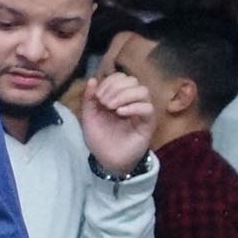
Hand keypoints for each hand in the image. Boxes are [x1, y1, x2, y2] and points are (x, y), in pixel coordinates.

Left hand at [78, 56, 155, 177]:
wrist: (108, 160)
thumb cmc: (99, 139)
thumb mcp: (89, 117)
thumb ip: (89, 99)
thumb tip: (92, 80)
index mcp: (117, 97)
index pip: (120, 77)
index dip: (109, 82)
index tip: (97, 96)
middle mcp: (131, 101)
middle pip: (132, 80)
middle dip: (115, 88)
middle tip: (104, 103)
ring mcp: (141, 111)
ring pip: (143, 91)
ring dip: (124, 95)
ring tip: (111, 108)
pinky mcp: (148, 123)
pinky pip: (148, 108)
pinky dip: (133, 107)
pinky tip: (120, 113)